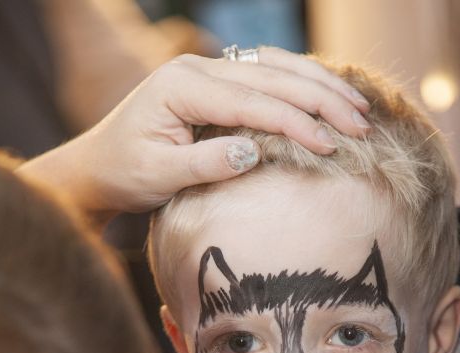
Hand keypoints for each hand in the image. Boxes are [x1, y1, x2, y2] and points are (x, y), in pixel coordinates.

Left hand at [19, 48, 369, 217]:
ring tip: (358, 107)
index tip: (330, 146)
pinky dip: (301, 85)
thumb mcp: (159, 176)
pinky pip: (267, 76)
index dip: (295, 122)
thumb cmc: (126, 174)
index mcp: (182, 87)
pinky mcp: (216, 85)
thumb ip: (204, 164)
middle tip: (361, 125)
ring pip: (275, 69)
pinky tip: (329, 97)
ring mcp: (208, 72)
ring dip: (320, 87)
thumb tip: (253, 153)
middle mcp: (197, 70)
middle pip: (272, 76)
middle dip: (321, 100)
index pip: (252, 101)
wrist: (99, 167)